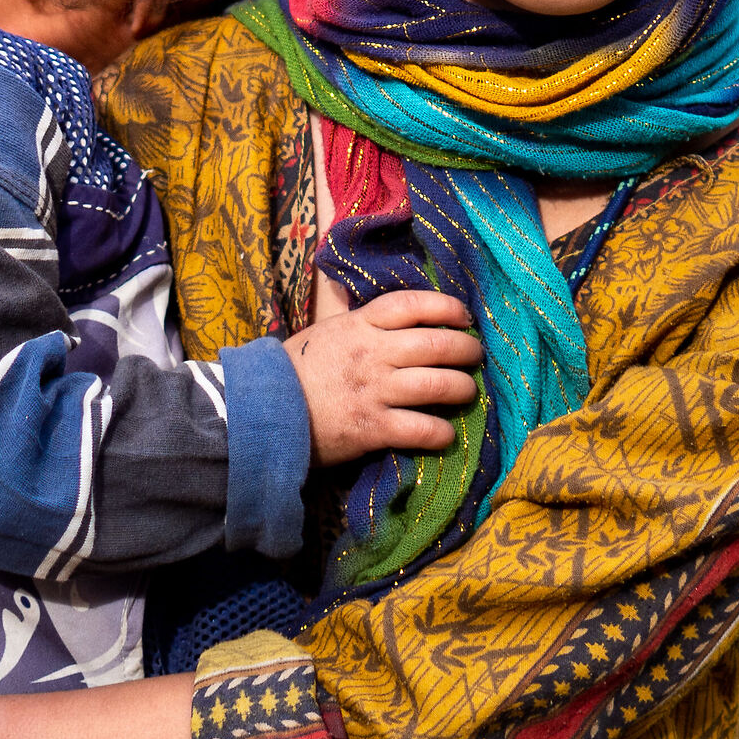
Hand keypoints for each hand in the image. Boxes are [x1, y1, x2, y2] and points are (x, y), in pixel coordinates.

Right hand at [283, 288, 482, 464]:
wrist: (263, 410)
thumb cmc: (295, 370)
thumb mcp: (328, 332)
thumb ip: (362, 324)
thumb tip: (397, 318)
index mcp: (360, 324)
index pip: (413, 305)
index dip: (446, 307)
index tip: (464, 316)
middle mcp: (373, 353)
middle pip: (436, 343)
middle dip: (466, 349)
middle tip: (474, 356)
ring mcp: (374, 391)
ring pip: (438, 384)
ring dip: (462, 388)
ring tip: (468, 392)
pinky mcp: (373, 428)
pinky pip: (422, 429)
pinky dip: (442, 432)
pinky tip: (446, 433)